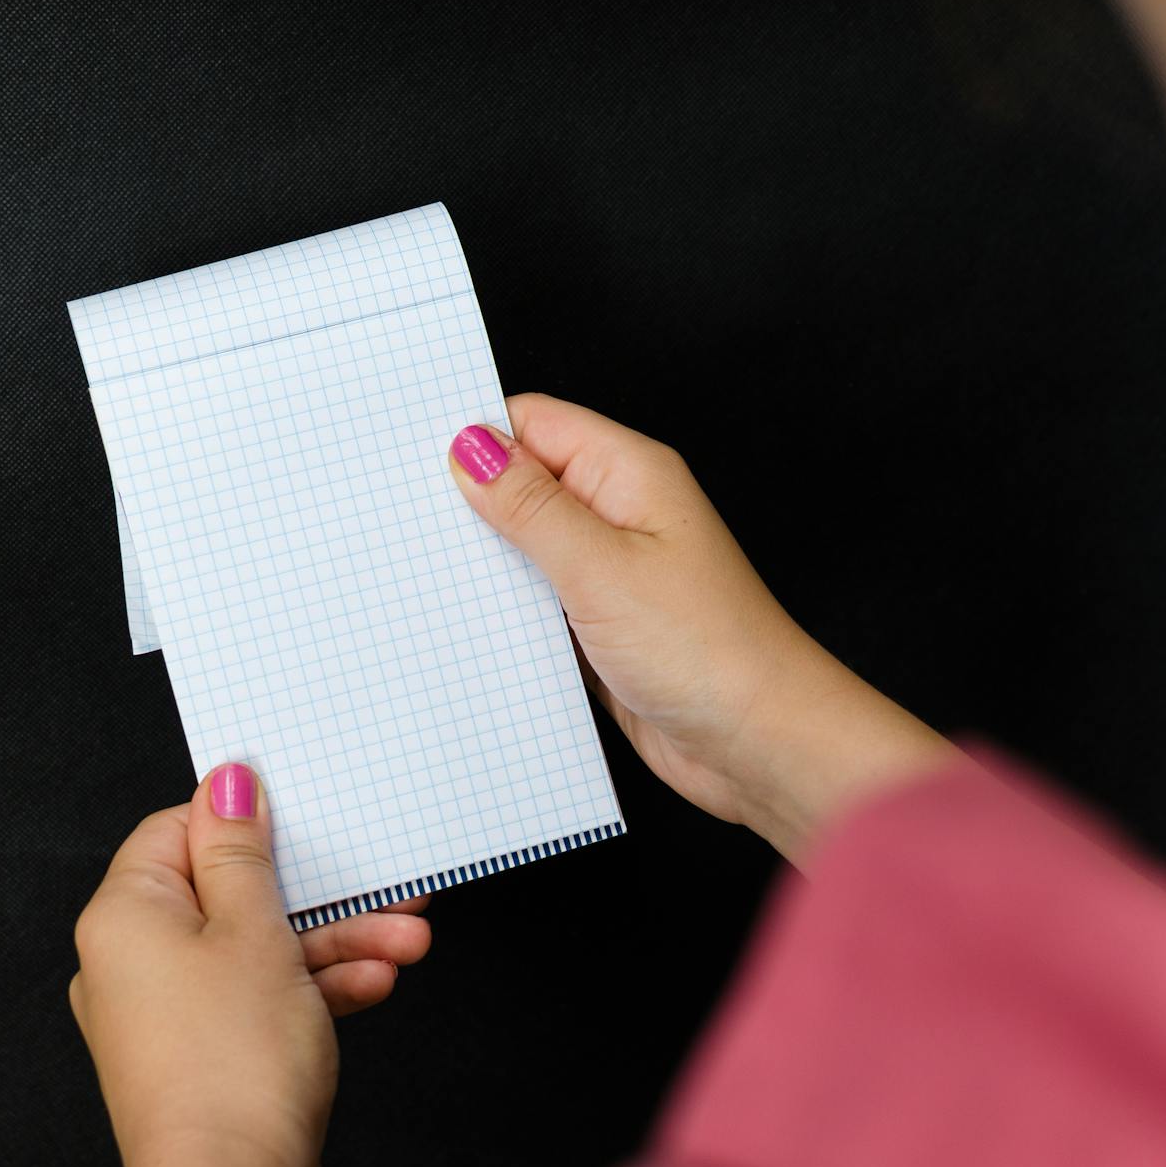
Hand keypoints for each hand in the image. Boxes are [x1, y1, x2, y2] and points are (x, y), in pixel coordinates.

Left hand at [70, 763, 430, 1166]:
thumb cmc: (231, 1071)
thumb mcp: (254, 930)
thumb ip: (242, 852)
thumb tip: (226, 785)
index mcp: (124, 916)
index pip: (177, 830)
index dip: (244, 820)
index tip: (301, 814)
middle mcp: (133, 962)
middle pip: (231, 893)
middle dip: (317, 893)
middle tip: (379, 884)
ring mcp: (169, 1014)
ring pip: (257, 948)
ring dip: (335, 941)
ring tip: (404, 940)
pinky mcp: (205, 1055)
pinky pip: (262, 997)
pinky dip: (316, 987)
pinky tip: (373, 983)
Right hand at [448, 396, 956, 862]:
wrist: (759, 743)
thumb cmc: (709, 650)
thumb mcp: (600, 566)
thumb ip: (530, 506)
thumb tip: (472, 450)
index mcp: (630, 474)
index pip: (533, 423)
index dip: (473, 435)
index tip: (411, 462)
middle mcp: (622, 516)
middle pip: (525, 484)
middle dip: (470, 503)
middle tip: (405, 526)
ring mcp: (614, 575)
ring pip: (528, 549)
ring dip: (486, 565)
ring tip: (427, 581)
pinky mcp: (604, 629)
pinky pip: (541, 605)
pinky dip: (507, 613)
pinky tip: (468, 630)